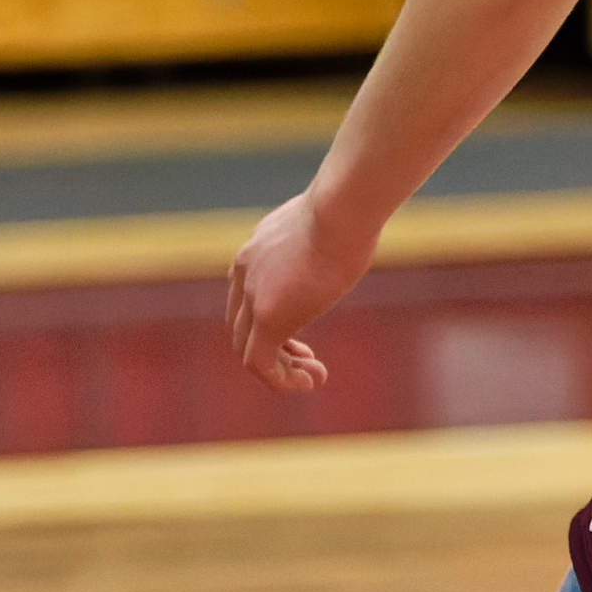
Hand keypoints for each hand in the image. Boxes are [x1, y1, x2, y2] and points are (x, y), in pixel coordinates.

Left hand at [227, 179, 370, 393]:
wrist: (342, 207)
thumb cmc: (349, 208)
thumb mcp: (327, 221)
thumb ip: (322, 235)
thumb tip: (347, 230)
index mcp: (257, 247)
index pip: (248, 295)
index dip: (273, 316)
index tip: (303, 325)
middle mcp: (245, 270)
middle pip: (242, 324)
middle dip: (275, 346)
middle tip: (308, 358)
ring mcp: (252, 294)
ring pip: (248, 348)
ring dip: (280, 369)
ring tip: (313, 378)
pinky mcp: (268, 317)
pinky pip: (260, 363)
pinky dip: (280, 380)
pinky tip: (308, 383)